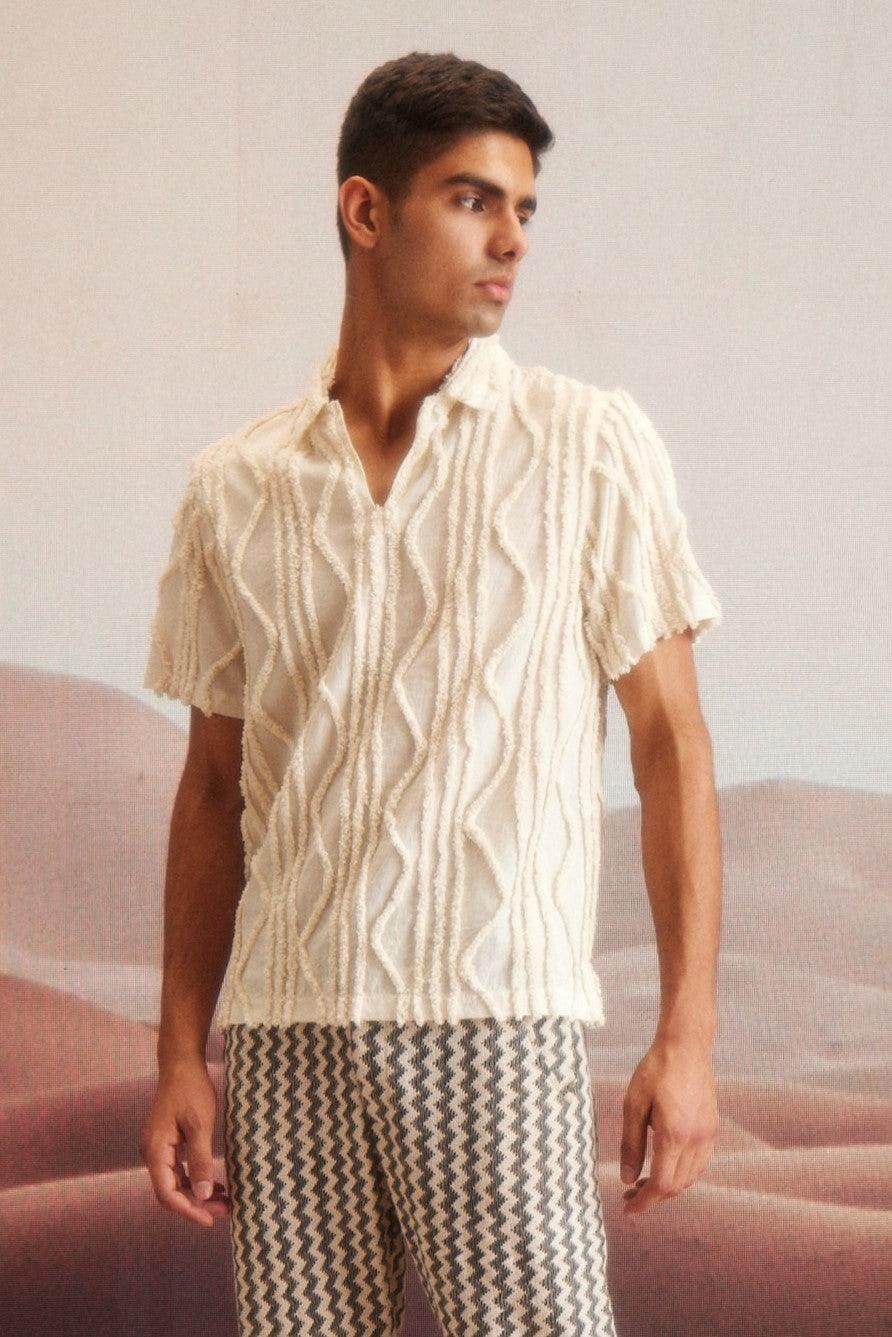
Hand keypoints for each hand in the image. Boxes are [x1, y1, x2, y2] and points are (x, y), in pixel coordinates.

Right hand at [140, 1056, 230, 1227]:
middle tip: (223, 1211)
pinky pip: (177, 1170)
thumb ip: (200, 1160)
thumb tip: (202, 1193)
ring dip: (196, 1194)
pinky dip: (194, 1180)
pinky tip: (213, 1184)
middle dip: (195, 1205)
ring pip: (174, 1183)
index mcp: (155, 1150)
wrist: (181, 1063)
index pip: (167, 1193)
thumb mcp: (200, 1125)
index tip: (210, 1219)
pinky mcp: (166, 1143)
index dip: (188, 1210)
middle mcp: (152, 1153)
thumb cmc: (190, 1090)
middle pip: (170, 1191)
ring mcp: (158, 1148)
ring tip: (223, 1201)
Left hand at [618, 1034, 717, 1217]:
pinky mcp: (712, 1128)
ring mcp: (708, 1135)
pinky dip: (681, 1173)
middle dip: (652, 1197)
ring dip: (668, 1186)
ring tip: (643, 1181)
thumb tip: (627, 1179)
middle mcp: (696, 1140)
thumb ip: (630, 1143)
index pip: (662, 1185)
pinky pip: (699, 1163)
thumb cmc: (655, 1069)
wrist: (686, 1046)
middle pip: (677, 1186)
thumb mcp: (633, 1104)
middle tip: (629, 1194)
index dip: (644, 1202)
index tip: (628, 1209)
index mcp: (674, 1134)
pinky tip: (664, 1165)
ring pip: (690, 1178)